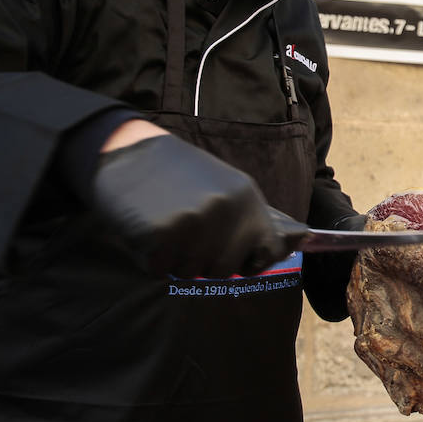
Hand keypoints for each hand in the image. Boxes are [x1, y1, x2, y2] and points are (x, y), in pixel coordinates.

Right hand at [91, 134, 305, 276]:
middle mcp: (224, 210)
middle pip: (224, 269)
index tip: (238, 256)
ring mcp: (193, 222)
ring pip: (191, 272)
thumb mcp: (224, 185)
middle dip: (204, 259)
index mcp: (246, 197)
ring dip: (176, 258)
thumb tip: (298, 241)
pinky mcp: (159, 235)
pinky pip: (161, 270)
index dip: (250, 260)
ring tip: (165, 222)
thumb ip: (253, 217)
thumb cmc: (175, 173)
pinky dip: (151, 258)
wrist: (124, 149)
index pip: (268, 250)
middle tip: (184, 229)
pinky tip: (146, 228)